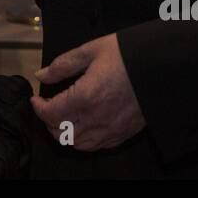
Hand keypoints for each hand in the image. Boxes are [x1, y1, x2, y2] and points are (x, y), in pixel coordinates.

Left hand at [31, 33, 144, 150]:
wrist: (160, 65)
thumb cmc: (126, 54)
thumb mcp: (90, 51)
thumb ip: (62, 65)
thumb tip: (42, 74)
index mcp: (85, 97)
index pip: (50, 114)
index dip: (38, 108)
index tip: (36, 99)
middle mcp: (97, 118)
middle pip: (60, 133)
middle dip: (48, 121)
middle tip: (48, 106)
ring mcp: (111, 129)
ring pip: (77, 144)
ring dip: (64, 132)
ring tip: (64, 116)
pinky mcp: (123, 133)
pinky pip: (97, 145)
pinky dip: (83, 139)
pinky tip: (84, 123)